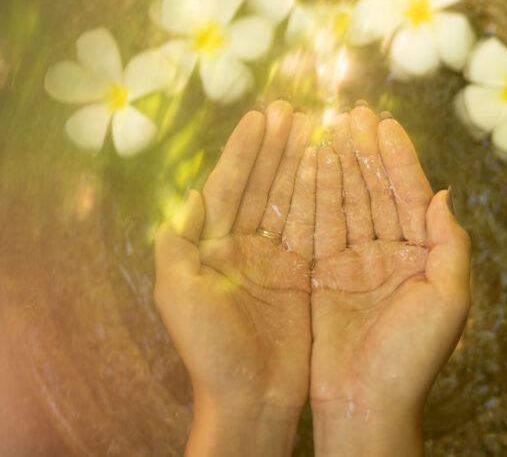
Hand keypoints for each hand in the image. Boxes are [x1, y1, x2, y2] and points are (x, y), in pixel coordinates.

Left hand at [154, 101, 315, 456]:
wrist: (249, 398)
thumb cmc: (208, 349)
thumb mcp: (177, 293)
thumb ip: (178, 241)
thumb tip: (191, 195)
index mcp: (210, 246)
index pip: (227, 186)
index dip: (243, 151)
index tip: (259, 115)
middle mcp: (242, 247)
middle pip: (260, 185)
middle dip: (274, 147)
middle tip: (291, 109)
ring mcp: (274, 260)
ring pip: (288, 199)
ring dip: (299, 163)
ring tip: (313, 127)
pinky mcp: (302, 277)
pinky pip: (311, 227)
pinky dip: (320, 197)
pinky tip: (329, 168)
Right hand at [309, 105, 470, 455]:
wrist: (366, 403)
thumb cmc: (413, 358)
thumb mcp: (449, 300)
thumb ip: (450, 244)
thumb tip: (444, 193)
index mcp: (422, 257)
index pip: (409, 195)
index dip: (397, 157)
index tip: (382, 122)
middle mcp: (388, 254)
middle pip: (375, 191)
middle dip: (365, 151)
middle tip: (352, 112)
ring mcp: (353, 264)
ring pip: (345, 203)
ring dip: (338, 165)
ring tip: (328, 128)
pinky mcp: (321, 276)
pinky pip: (317, 227)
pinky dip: (314, 195)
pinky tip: (309, 165)